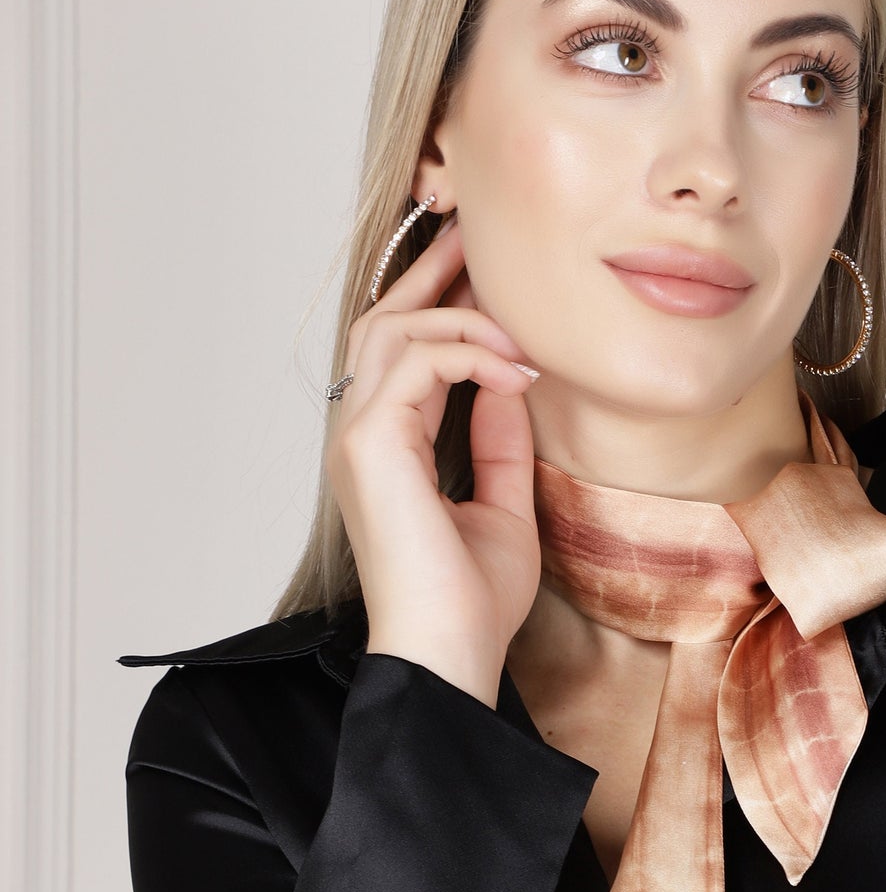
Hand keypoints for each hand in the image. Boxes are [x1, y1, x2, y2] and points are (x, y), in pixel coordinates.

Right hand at [324, 216, 541, 703]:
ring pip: (392, 329)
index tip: (485, 268)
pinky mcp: (370, 444)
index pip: (399, 352)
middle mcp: (361, 434)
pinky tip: (519, 375)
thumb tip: (515, 380)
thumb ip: (499, 439)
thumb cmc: (473, 599)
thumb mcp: (502, 502)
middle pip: (383, 322)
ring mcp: (358, 437)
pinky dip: (470, 353)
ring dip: (462, 316)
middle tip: (479, 237)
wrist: (452, 654)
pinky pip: (416, 361)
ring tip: (521, 333)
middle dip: (433, 274)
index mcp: (387, 448)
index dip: (438, 300)